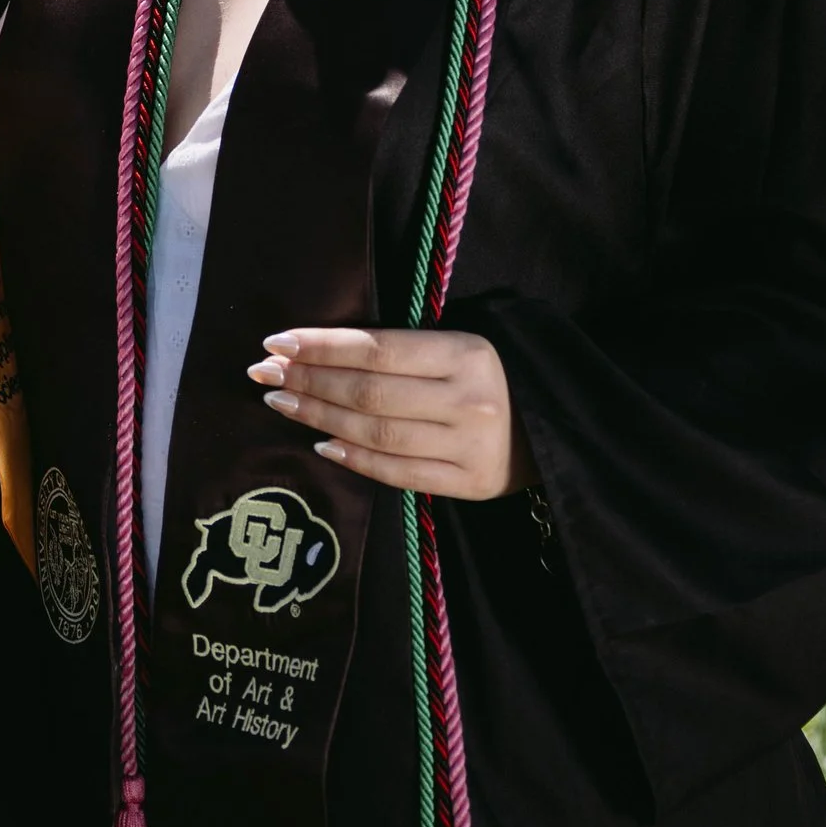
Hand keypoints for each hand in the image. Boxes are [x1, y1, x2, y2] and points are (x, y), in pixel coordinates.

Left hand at [250, 325, 529, 498]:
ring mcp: (468, 446)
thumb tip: (323, 347)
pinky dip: (356, 460)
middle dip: (308, 381)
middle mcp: (467, 399)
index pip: (377, 348)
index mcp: (466, 352)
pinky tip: (322, 445)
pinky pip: (399, 473)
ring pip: (376, 434)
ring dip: (320, 418)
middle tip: (263, 373)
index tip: (276, 342)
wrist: (561, 428)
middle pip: (368, 393)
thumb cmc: (498, 375)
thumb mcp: (464, 344)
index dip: (322, 346)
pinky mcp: (469, 484)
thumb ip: (408, 348)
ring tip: (281, 404)